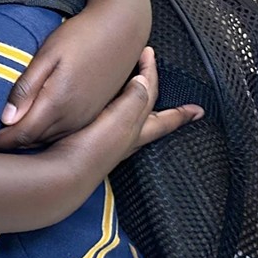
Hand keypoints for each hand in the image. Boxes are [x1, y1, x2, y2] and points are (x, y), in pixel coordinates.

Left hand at [0, 5, 145, 148]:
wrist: (122, 28)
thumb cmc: (81, 36)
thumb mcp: (48, 55)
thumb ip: (27, 87)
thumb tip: (5, 118)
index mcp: (59, 103)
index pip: (23, 134)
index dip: (1, 141)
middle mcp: (74, 117)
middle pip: (35, 141)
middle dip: (12, 143)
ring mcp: (87, 118)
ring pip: (51, 139)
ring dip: (29, 140)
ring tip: (7, 136)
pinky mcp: (95, 113)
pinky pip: (66, 133)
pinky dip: (47, 134)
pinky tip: (35, 125)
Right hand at [44, 48, 201, 179]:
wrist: (58, 176)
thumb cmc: (90, 151)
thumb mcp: (118, 122)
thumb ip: (133, 100)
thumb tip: (144, 80)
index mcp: (135, 131)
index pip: (163, 117)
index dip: (180, 112)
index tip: (199, 111)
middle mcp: (124, 138)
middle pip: (150, 120)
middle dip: (165, 111)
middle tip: (177, 104)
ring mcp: (106, 143)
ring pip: (130, 123)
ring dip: (138, 111)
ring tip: (141, 101)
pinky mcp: (87, 144)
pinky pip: (108, 124)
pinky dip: (112, 114)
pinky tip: (102, 114)